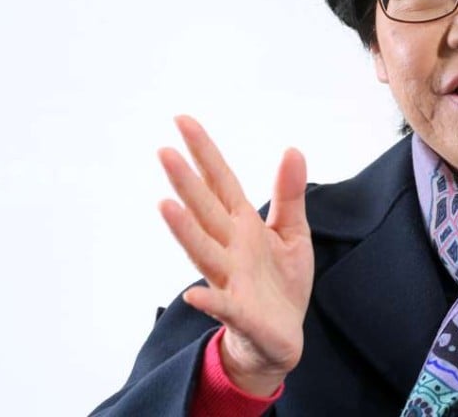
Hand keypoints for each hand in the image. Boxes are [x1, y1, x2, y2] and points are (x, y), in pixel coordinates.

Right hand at [157, 115, 312, 395]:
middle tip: (164, 151)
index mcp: (242, 225)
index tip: (182, 120)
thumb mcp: (292, 232)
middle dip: (186, 182)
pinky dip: (208, 301)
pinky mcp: (241, 313)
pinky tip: (193, 294)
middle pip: (205, 210)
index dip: (204, 152)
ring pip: (204, 251)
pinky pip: (223, 306)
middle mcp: (229, 248)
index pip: (220, 182)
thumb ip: (289, 193)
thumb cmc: (281, 282)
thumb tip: (292, 148)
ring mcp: (230, 279)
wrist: (282, 337)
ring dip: (185, 230)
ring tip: (165, 205)